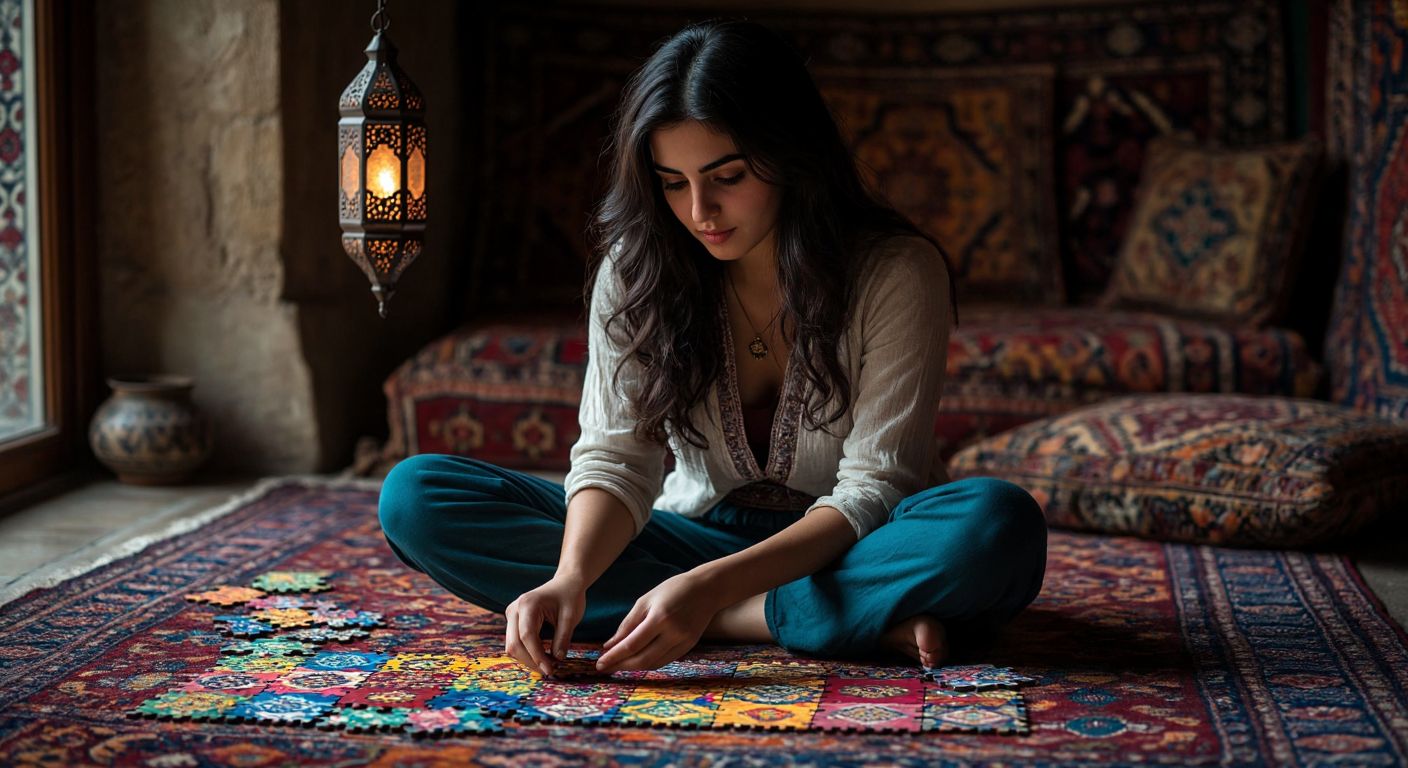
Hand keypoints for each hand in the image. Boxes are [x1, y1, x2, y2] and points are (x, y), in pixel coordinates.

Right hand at [504, 576, 585, 675]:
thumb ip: (563, 638)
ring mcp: (511, 615)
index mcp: (528, 604)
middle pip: (514, 644)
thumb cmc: (570, 596)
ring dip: (528, 659)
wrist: (565, 583)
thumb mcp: (571, 616)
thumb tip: (557, 660)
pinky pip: (515, 642)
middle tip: (549, 671)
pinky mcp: (513, 621)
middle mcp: (514, 609)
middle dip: (530, 661)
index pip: (527, 636)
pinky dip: (527, 653)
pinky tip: (542, 658)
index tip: (550, 670)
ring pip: (512, 646)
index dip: (537, 656)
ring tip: (548, 665)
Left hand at [595, 571, 721, 673]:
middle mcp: (673, 632)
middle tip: (605, 668)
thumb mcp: (646, 600)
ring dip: (633, 667)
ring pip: (653, 663)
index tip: (600, 663)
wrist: (707, 589)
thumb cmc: (673, 589)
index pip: (632, 645)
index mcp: (660, 617)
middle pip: (642, 659)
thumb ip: (627, 624)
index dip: (614, 656)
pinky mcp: (689, 646)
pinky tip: (636, 662)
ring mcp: (683, 641)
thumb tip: (609, 645)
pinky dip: (648, 663)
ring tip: (617, 666)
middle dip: (621, 666)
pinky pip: (664, 661)